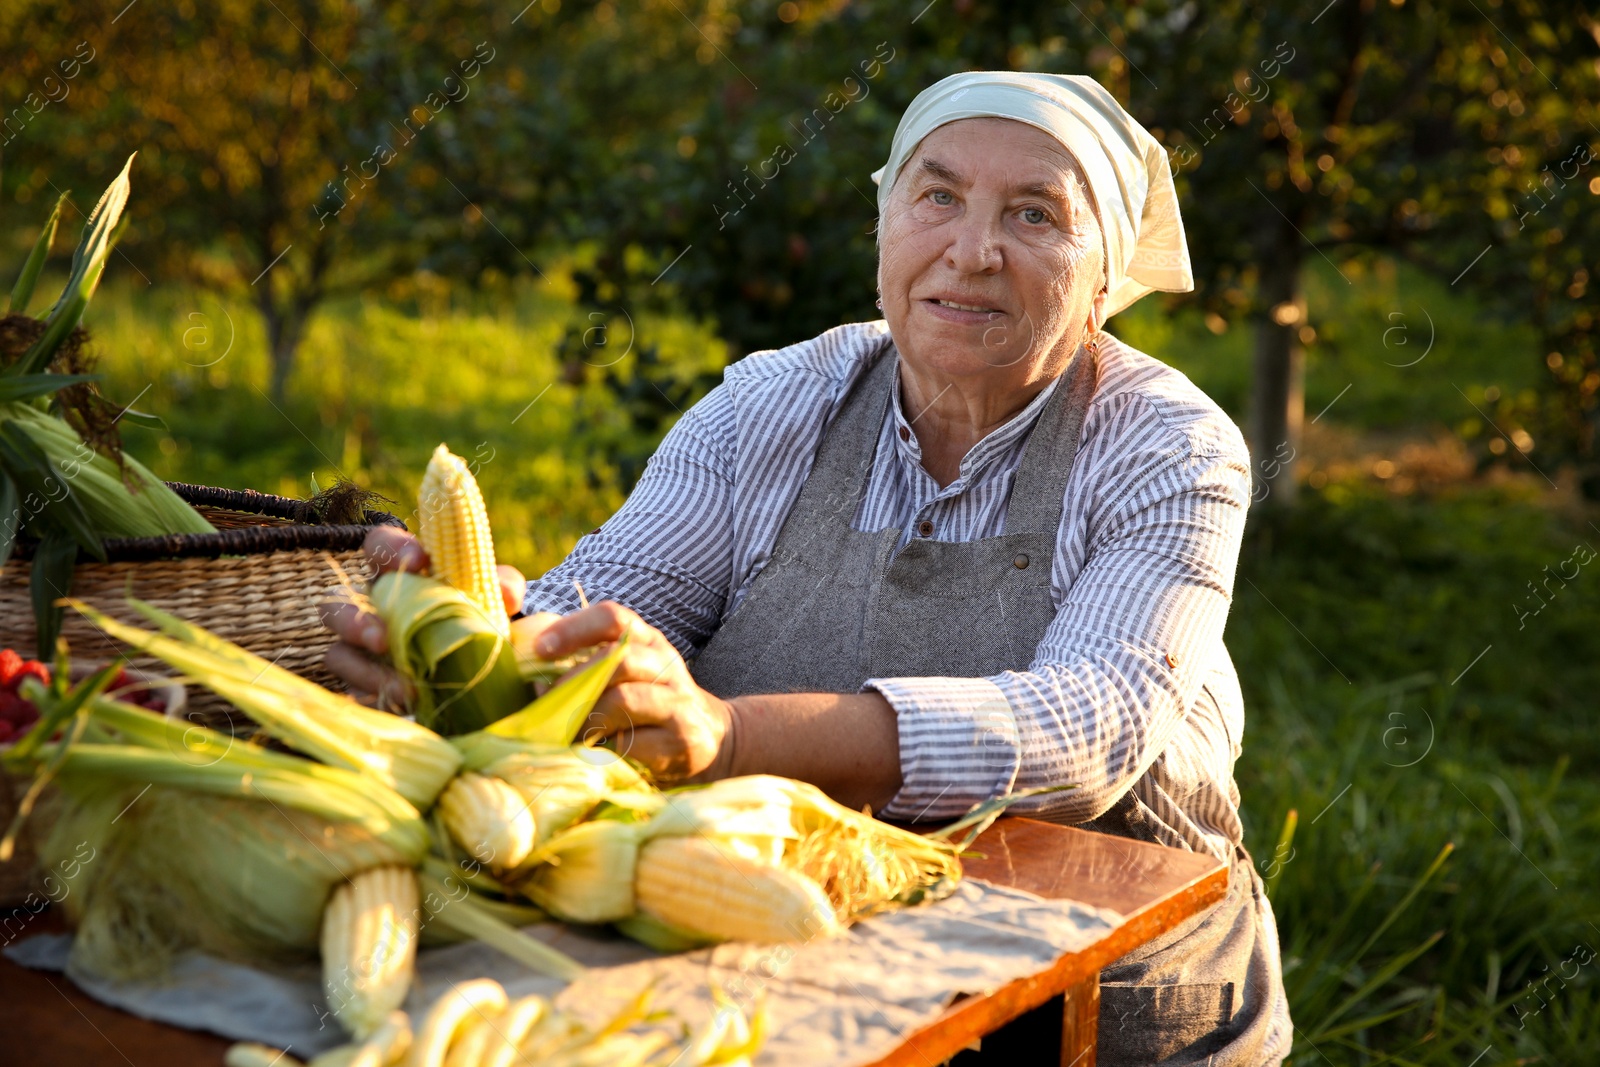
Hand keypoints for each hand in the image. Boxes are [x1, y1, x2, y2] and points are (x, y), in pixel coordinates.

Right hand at [320, 526, 534, 708]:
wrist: (485, 663)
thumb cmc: (480, 615)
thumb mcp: (497, 596)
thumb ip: (503, 584)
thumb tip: (505, 594)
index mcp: (399, 573)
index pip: (379, 544)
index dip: (390, 548)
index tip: (420, 561)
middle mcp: (370, 606)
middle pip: (334, 603)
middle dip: (355, 622)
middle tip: (386, 640)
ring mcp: (360, 647)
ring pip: (338, 654)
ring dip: (366, 671)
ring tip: (403, 687)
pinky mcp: (364, 682)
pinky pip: (352, 688)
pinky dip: (377, 694)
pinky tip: (406, 701)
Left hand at [535, 601, 732, 782]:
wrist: (712, 739)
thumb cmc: (648, 706)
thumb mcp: (625, 675)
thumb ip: (584, 668)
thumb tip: (534, 682)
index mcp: (646, 641)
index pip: (612, 617)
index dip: (574, 629)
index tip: (540, 649)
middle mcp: (666, 664)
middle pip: (617, 659)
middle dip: (574, 683)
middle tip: (550, 705)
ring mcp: (678, 702)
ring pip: (624, 699)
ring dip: (588, 718)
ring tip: (571, 734)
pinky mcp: (683, 741)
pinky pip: (634, 742)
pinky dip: (607, 749)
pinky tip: (599, 754)